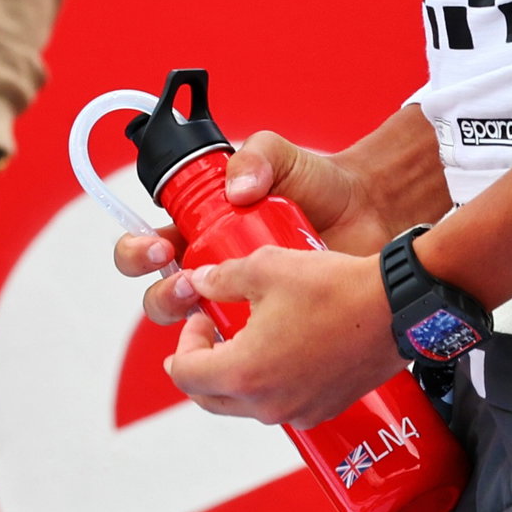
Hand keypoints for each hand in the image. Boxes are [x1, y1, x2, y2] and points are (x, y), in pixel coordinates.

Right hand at [114, 133, 384, 329]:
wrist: (371, 214)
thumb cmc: (322, 186)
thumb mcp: (282, 158)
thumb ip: (255, 155)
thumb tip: (235, 190)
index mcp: (201, 229)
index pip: (149, 247)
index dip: (139, 253)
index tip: (162, 247)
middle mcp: (214, 270)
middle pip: (162, 297)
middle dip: (163, 295)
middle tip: (188, 283)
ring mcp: (243, 306)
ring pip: (196, 334)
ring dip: (194, 329)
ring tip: (217, 313)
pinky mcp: (273, 334)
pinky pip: (244, 356)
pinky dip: (240, 354)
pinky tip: (257, 339)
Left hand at [166, 246, 400, 429]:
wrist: (394, 308)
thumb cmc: (333, 288)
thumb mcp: (264, 267)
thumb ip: (221, 278)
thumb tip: (199, 282)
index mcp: (245, 372)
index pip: (186, 376)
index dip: (183, 345)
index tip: (199, 318)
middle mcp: (268, 404)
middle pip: (210, 399)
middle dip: (202, 364)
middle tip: (212, 329)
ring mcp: (298, 412)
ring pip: (245, 405)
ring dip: (235, 374)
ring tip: (247, 333)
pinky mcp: (323, 410)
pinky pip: (279, 405)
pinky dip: (268, 383)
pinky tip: (281, 346)